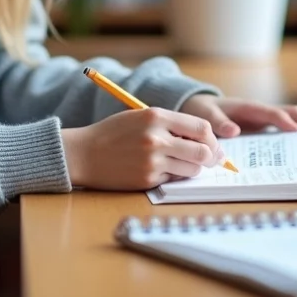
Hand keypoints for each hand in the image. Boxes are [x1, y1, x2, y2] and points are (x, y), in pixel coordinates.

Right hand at [60, 108, 226, 190]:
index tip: (214, 145)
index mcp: (156, 116)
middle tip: (212, 160)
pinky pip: (173, 180)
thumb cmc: (113, 133)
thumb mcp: (141, 117)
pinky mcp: (147, 179)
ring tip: (181, 164)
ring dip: (193, 169)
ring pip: (191, 169)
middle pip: (202, 151)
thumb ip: (170, 124)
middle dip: (211, 157)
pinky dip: (173, 177)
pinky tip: (160, 170)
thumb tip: (204, 140)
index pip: (201, 128)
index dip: (212, 139)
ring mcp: (152, 161)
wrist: (83, 154)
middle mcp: (156, 138)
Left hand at [180, 94, 296, 137]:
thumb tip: (235, 131)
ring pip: (290, 121)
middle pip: (290, 113)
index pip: (272, 113)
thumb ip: (218, 122)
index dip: (285, 121)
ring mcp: (263, 120)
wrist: (198, 107)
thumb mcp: (205, 114)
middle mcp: (261, 112)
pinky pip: (282, 131)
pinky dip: (296, 137)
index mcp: (249, 108)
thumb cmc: (202, 110)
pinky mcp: (262, 129)